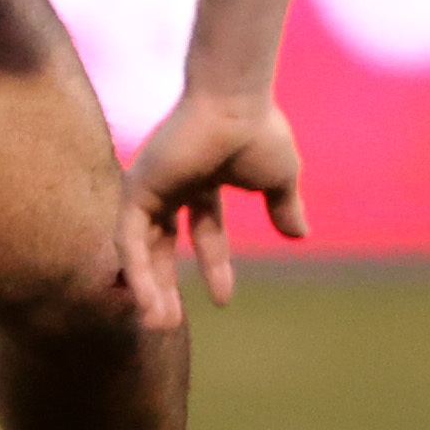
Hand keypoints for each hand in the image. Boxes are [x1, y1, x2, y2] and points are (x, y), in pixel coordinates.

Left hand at [124, 87, 298, 324]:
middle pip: (161, 244)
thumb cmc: (258, 131)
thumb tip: (300, 235)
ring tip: (160, 325)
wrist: (237, 103)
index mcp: (203, 179)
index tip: (224, 300)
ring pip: (140, 248)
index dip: (214, 265)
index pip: (203, 230)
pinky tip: (147, 301)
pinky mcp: (136, 188)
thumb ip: (284, 206)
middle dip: (165, 284)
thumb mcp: (280, 178)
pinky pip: (130, 240)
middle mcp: (171, 184)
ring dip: (148, 287)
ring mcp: (150, 185)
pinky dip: (137, 271)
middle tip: (169, 323)